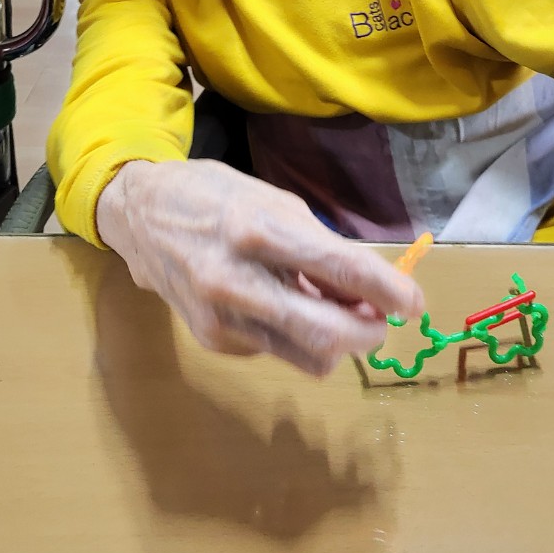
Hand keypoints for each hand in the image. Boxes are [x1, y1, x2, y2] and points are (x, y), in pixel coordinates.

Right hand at [96, 160, 424, 375]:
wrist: (139, 216)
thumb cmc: (217, 197)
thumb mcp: (274, 203)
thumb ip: (319, 246)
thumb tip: (368, 289)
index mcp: (259, 230)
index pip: (338, 268)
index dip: (386, 291)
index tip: (414, 304)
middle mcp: (238, 279)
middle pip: (327, 333)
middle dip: (369, 334)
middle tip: (383, 320)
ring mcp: (222, 318)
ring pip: (308, 355)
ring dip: (339, 342)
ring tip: (342, 312)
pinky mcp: (212, 341)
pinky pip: (278, 350)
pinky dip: (297, 335)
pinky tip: (285, 306)